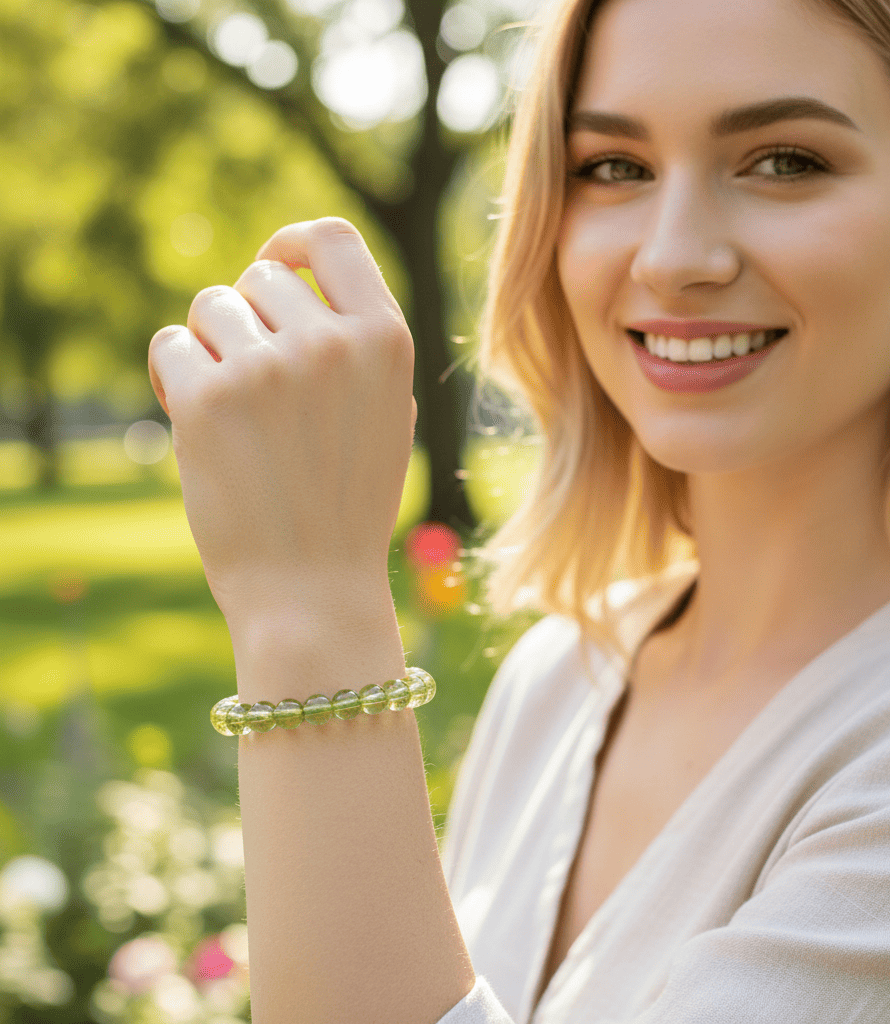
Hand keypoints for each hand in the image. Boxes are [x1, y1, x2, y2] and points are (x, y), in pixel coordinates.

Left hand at [148, 218, 415, 637]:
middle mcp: (332, 343)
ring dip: (211, 348)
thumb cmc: (348, 505)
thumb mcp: (387, 415)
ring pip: (210, 306)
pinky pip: (169, 345)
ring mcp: (269, 368)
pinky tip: (196, 419)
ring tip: (232, 410)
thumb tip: (297, 280)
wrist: (314, 589)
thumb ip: (358, 346)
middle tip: (255, 383)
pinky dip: (173, 377)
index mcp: (386, 341)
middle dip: (250, 319)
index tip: (276, 265)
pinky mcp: (208, 400)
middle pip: (261, 276)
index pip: (332, 240)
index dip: (294, 244)